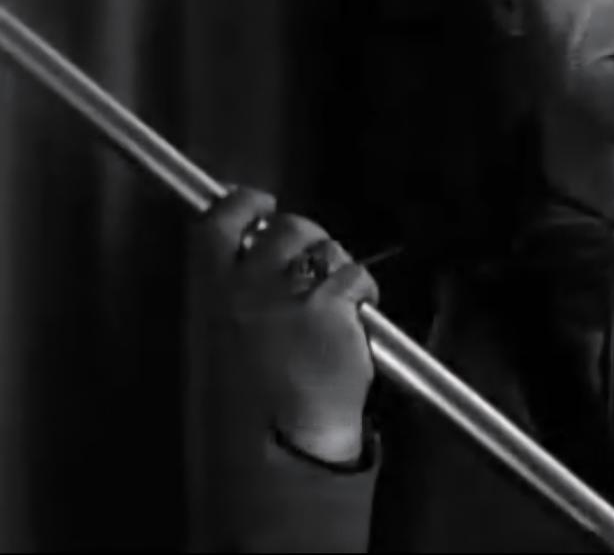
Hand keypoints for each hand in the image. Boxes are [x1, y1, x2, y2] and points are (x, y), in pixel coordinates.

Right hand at [200, 186, 379, 465]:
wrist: (280, 448)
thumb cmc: (255, 406)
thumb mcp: (224, 343)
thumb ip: (238, 298)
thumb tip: (261, 264)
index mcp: (213, 294)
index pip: (219, 222)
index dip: (242, 203)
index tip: (258, 201)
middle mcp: (248, 286)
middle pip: (284, 227)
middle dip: (304, 234)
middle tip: (314, 260)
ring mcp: (289, 293)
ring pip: (324, 246)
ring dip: (336, 262)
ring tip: (338, 296)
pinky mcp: (331, 305)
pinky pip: (356, 274)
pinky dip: (363, 288)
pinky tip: (360, 312)